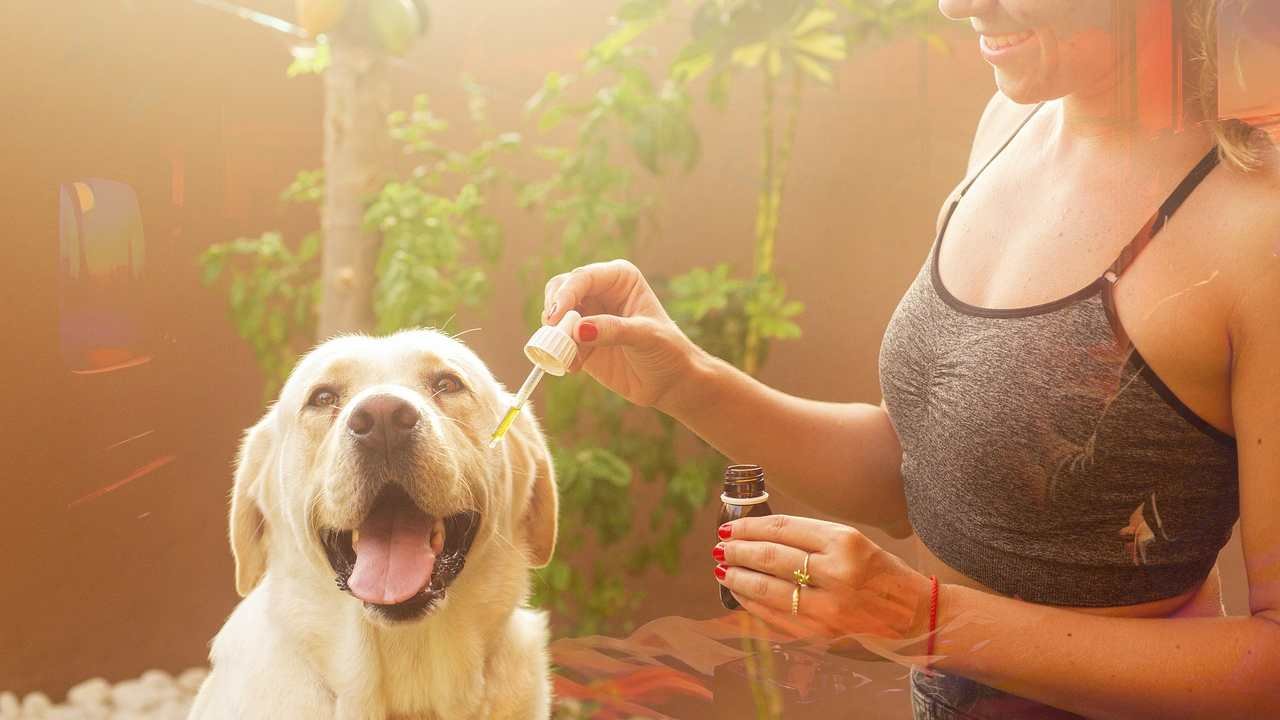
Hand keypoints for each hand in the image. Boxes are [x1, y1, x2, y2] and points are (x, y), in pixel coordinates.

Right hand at [543, 259, 705, 410]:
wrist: (669, 381)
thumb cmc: (667, 350)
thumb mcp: (646, 337)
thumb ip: (614, 330)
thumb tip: (579, 329)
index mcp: (619, 278)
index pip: (584, 277)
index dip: (566, 293)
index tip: (555, 316)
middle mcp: (599, 292)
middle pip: (561, 289)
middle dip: (553, 309)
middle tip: (552, 330)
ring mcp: (587, 316)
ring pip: (555, 315)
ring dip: (554, 334)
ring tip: (567, 355)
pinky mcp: (579, 341)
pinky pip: (558, 342)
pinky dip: (559, 353)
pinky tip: (573, 367)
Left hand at [713, 515, 932, 641]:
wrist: (919, 619)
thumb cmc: (885, 577)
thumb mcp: (857, 544)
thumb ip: (814, 540)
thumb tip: (762, 535)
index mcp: (845, 542)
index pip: (783, 528)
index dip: (749, 527)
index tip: (732, 527)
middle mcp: (836, 572)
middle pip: (770, 556)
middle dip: (738, 550)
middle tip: (721, 547)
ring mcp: (828, 608)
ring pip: (767, 588)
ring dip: (738, 578)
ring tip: (724, 570)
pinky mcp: (821, 635)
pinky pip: (775, 617)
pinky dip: (752, 605)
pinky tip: (741, 596)